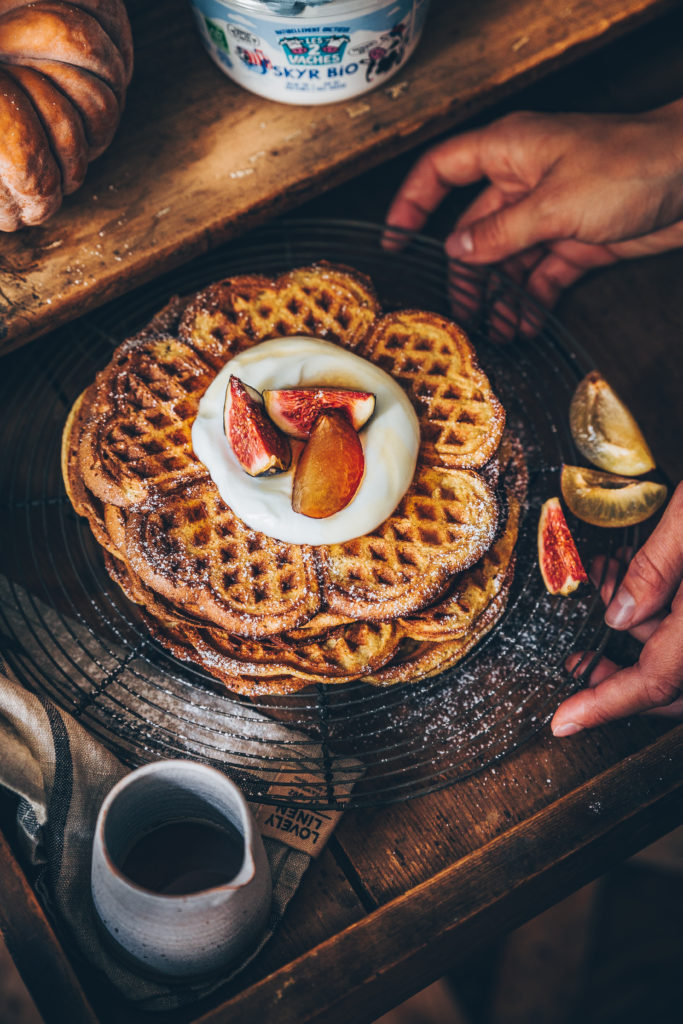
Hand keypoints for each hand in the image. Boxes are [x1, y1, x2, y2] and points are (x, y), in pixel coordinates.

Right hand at [386, 103, 682, 307]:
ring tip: (491, 333)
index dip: (413, 203)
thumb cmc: (630, 165)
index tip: (395, 241)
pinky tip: (522, 328)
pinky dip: (531, 302)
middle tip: (456, 313)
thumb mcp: (552, 202)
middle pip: (474, 230)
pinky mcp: (577, 241)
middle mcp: (524, 182)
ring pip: (508, 261)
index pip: (442, 171)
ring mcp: (550, 214)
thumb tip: (456, 251)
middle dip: (464, 274)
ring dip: (498, 298)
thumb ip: (499, 232)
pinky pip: (542, 276)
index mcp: (508, 152)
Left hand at [551, 483, 682, 734]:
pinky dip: (672, 633)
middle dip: (621, 680)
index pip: (656, 680)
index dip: (604, 705)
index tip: (565, 721)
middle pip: (676, 686)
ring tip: (609, 614)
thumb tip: (619, 615)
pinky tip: (650, 601)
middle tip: (579, 665)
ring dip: (648, 651)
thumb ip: (655, 567)